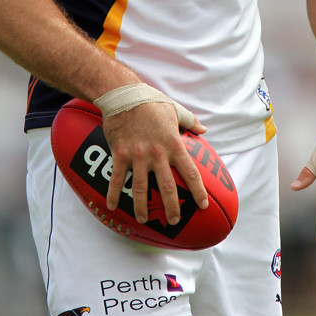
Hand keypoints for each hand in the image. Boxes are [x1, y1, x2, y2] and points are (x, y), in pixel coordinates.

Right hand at [102, 102, 208, 225]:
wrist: (124, 95)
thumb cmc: (151, 101)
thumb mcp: (174, 109)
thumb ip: (190, 121)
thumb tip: (204, 128)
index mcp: (174, 144)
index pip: (190, 172)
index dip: (198, 191)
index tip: (203, 205)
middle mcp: (157, 153)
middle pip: (167, 187)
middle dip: (172, 207)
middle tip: (174, 220)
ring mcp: (138, 156)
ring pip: (141, 188)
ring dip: (142, 207)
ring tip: (144, 219)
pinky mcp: (120, 154)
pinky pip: (117, 178)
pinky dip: (114, 193)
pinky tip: (111, 206)